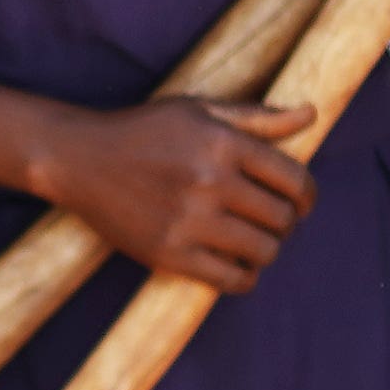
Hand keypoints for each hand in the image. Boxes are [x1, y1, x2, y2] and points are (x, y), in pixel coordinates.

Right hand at [35, 97, 315, 291]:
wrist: (79, 159)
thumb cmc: (143, 130)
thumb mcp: (197, 110)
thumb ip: (256, 117)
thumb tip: (311, 116)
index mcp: (223, 143)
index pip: (294, 179)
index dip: (308, 196)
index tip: (301, 202)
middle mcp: (210, 181)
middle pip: (282, 218)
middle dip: (286, 222)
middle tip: (273, 222)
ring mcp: (189, 221)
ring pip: (262, 251)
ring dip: (267, 249)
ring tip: (255, 242)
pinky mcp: (169, 253)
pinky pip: (230, 279)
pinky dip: (245, 277)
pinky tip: (239, 266)